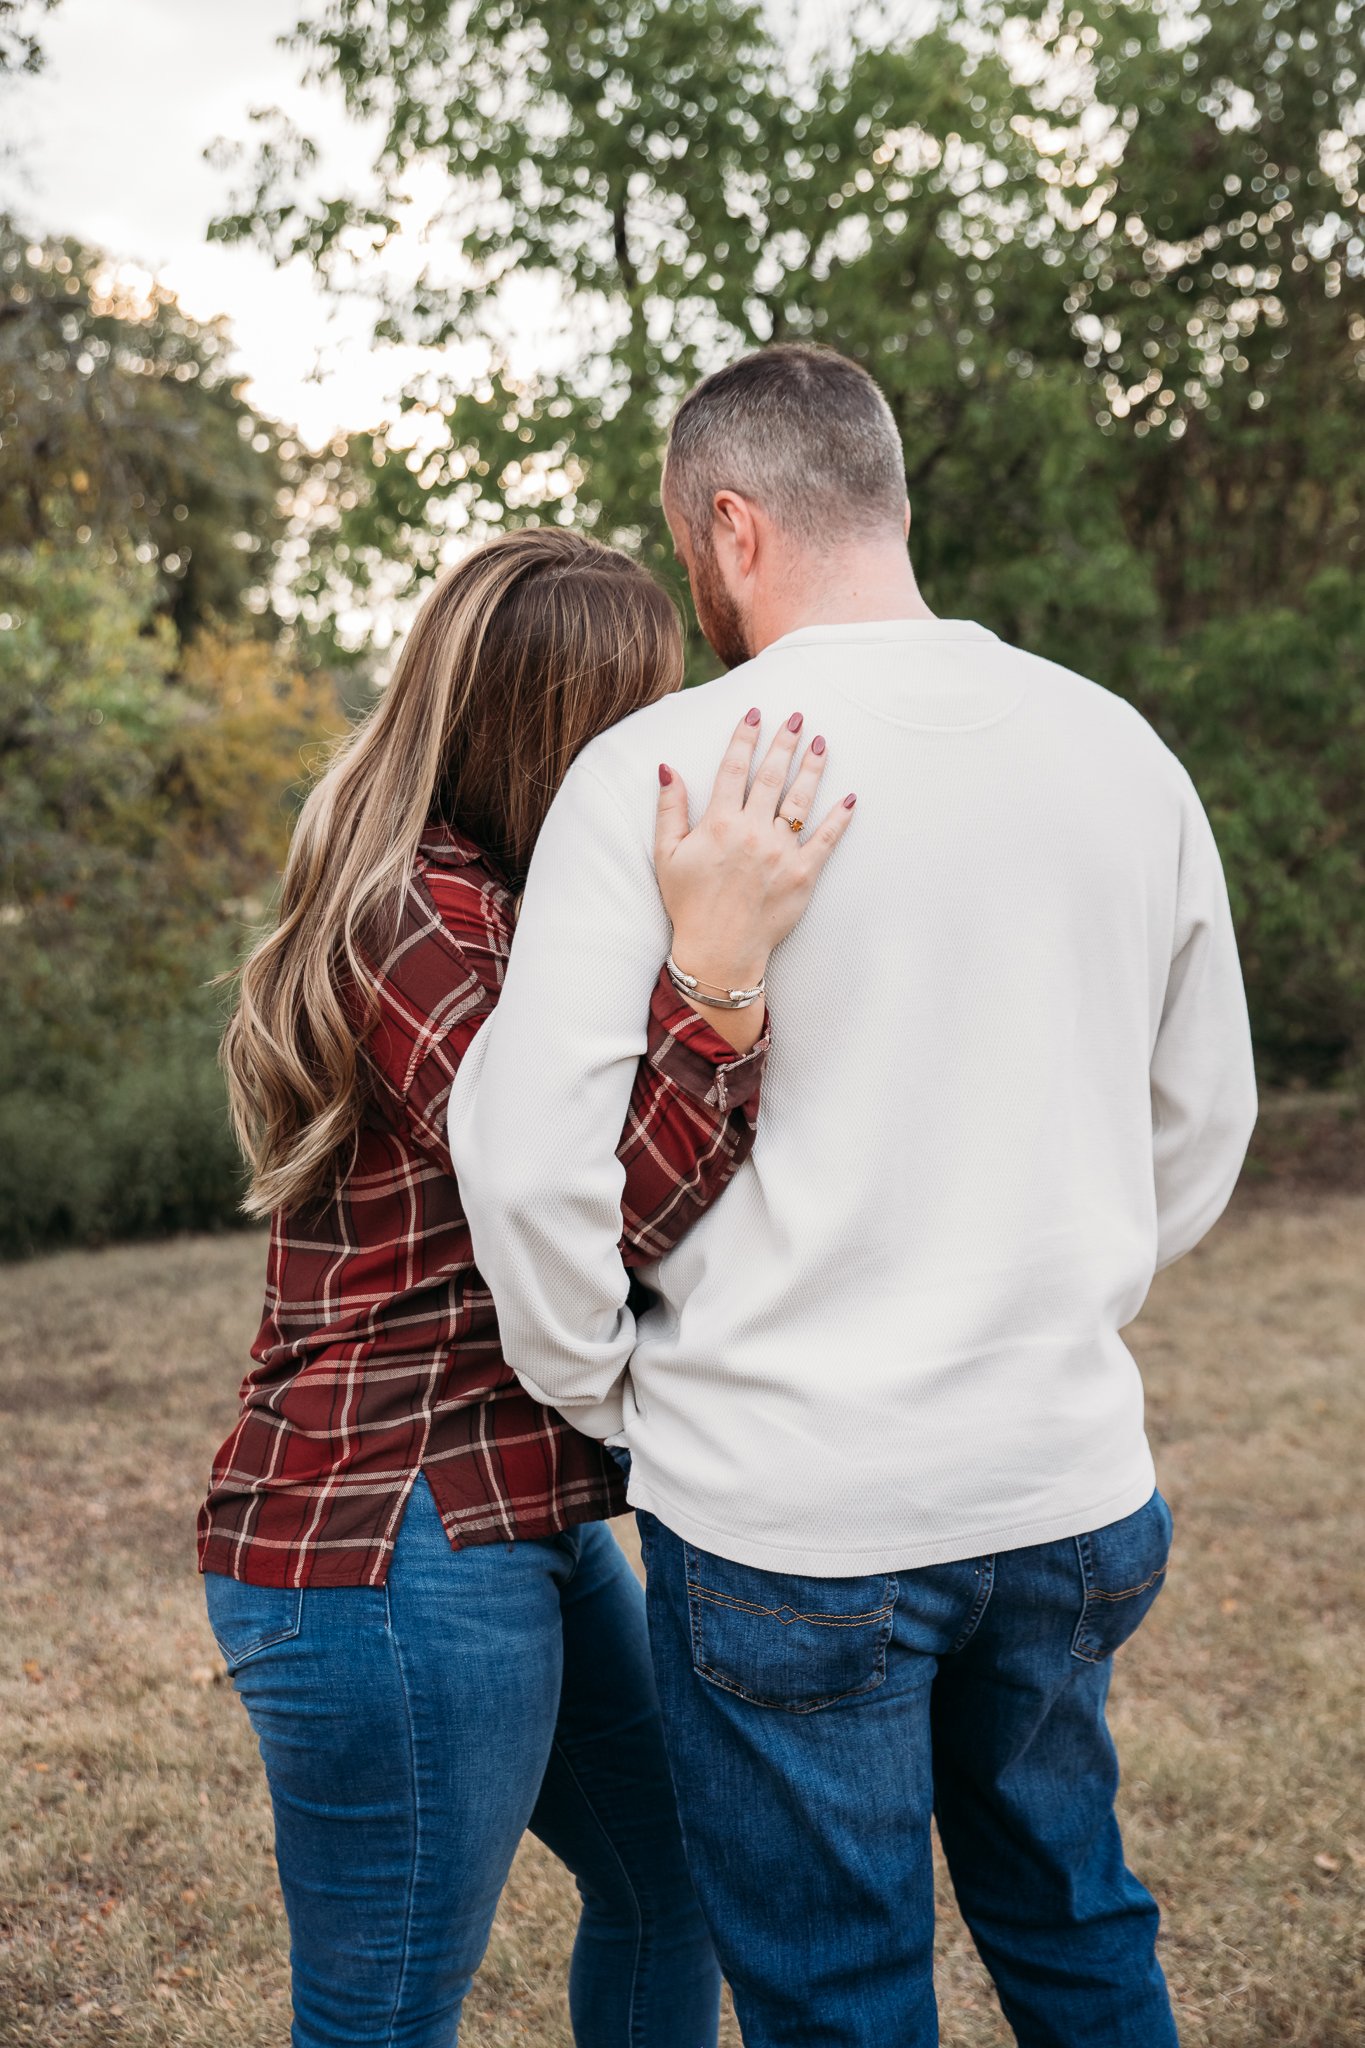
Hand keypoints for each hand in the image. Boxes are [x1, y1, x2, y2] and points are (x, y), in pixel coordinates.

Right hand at [655, 707, 856, 1005]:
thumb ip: (669, 809)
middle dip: (784, 742)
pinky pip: (826, 839)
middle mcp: (752, 831)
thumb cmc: (689, 903)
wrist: (719, 950)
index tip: (755, 714)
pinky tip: (850, 797)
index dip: (745, 738)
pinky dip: (840, 817)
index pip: (733, 768)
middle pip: (772, 776)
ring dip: (812, 768)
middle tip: (796, 717)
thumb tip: (667, 767)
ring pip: (800, 799)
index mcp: (718, 823)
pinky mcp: (803, 873)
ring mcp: (780, 852)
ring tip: (821, 743)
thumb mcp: (667, 855)